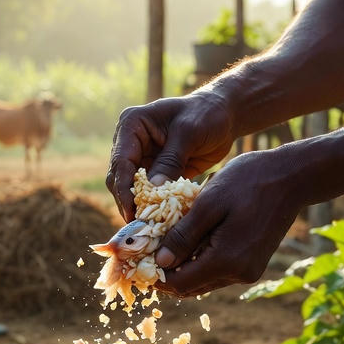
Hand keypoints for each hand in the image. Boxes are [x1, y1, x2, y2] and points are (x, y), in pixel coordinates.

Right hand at [106, 90, 236, 219]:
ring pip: (133, 190)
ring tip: (150, 230)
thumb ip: (171, 160)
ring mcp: (142, 159)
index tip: (131, 212)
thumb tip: (153, 189)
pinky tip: (162, 223)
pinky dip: (155, 207)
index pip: (121, 162)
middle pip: (120, 180)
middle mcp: (131, 143)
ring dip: (140, 208)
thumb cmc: (206, 114)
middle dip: (128, 203)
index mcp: (132, 126)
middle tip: (140, 228)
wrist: (224, 115)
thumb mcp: (189, 133)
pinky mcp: (156, 173)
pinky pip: (150, 194)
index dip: (124, 189)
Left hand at [153, 149, 302, 296]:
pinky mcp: (253, 263)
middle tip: (144, 252)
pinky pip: (217, 270)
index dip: (154, 276)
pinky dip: (200, 260)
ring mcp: (248, 271)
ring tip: (163, 243)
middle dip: (165, 272)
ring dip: (182, 266)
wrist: (292, 177)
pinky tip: (189, 240)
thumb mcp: (208, 203)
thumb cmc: (249, 181)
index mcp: (227, 261)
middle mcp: (239, 274)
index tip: (135, 261)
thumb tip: (159, 262)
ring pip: (203, 279)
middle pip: (190, 286)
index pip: (179, 283)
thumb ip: (183, 236)